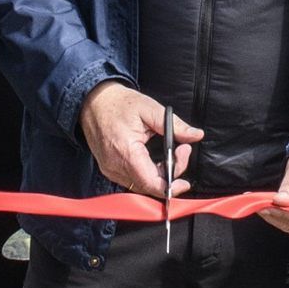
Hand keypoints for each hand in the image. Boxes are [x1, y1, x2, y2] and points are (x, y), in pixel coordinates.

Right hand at [78, 81, 201, 199]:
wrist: (93, 101)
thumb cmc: (118, 103)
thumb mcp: (149, 108)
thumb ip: (174, 124)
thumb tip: (195, 135)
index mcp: (126, 152)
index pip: (152, 183)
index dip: (171, 186)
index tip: (185, 181)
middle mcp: (115, 165)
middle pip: (150, 186)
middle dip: (171, 173)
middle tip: (181, 150)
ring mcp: (110, 169)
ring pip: (142, 185)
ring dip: (160, 174)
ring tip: (169, 152)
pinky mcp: (108, 169)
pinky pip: (133, 180)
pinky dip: (148, 173)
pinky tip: (154, 158)